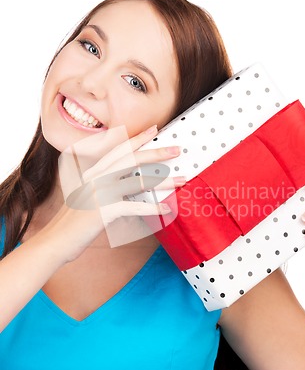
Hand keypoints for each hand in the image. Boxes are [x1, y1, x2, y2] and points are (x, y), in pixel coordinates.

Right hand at [47, 124, 184, 261]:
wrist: (58, 240)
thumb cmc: (75, 220)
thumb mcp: (88, 196)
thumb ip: (105, 186)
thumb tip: (128, 182)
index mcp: (93, 172)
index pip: (119, 150)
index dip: (138, 138)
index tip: (155, 129)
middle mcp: (96, 178)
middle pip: (131, 160)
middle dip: (156, 153)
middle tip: (177, 150)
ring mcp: (100, 193)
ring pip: (138, 182)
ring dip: (163, 181)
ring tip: (182, 180)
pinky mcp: (104, 211)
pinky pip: (135, 207)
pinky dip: (153, 209)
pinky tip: (167, 210)